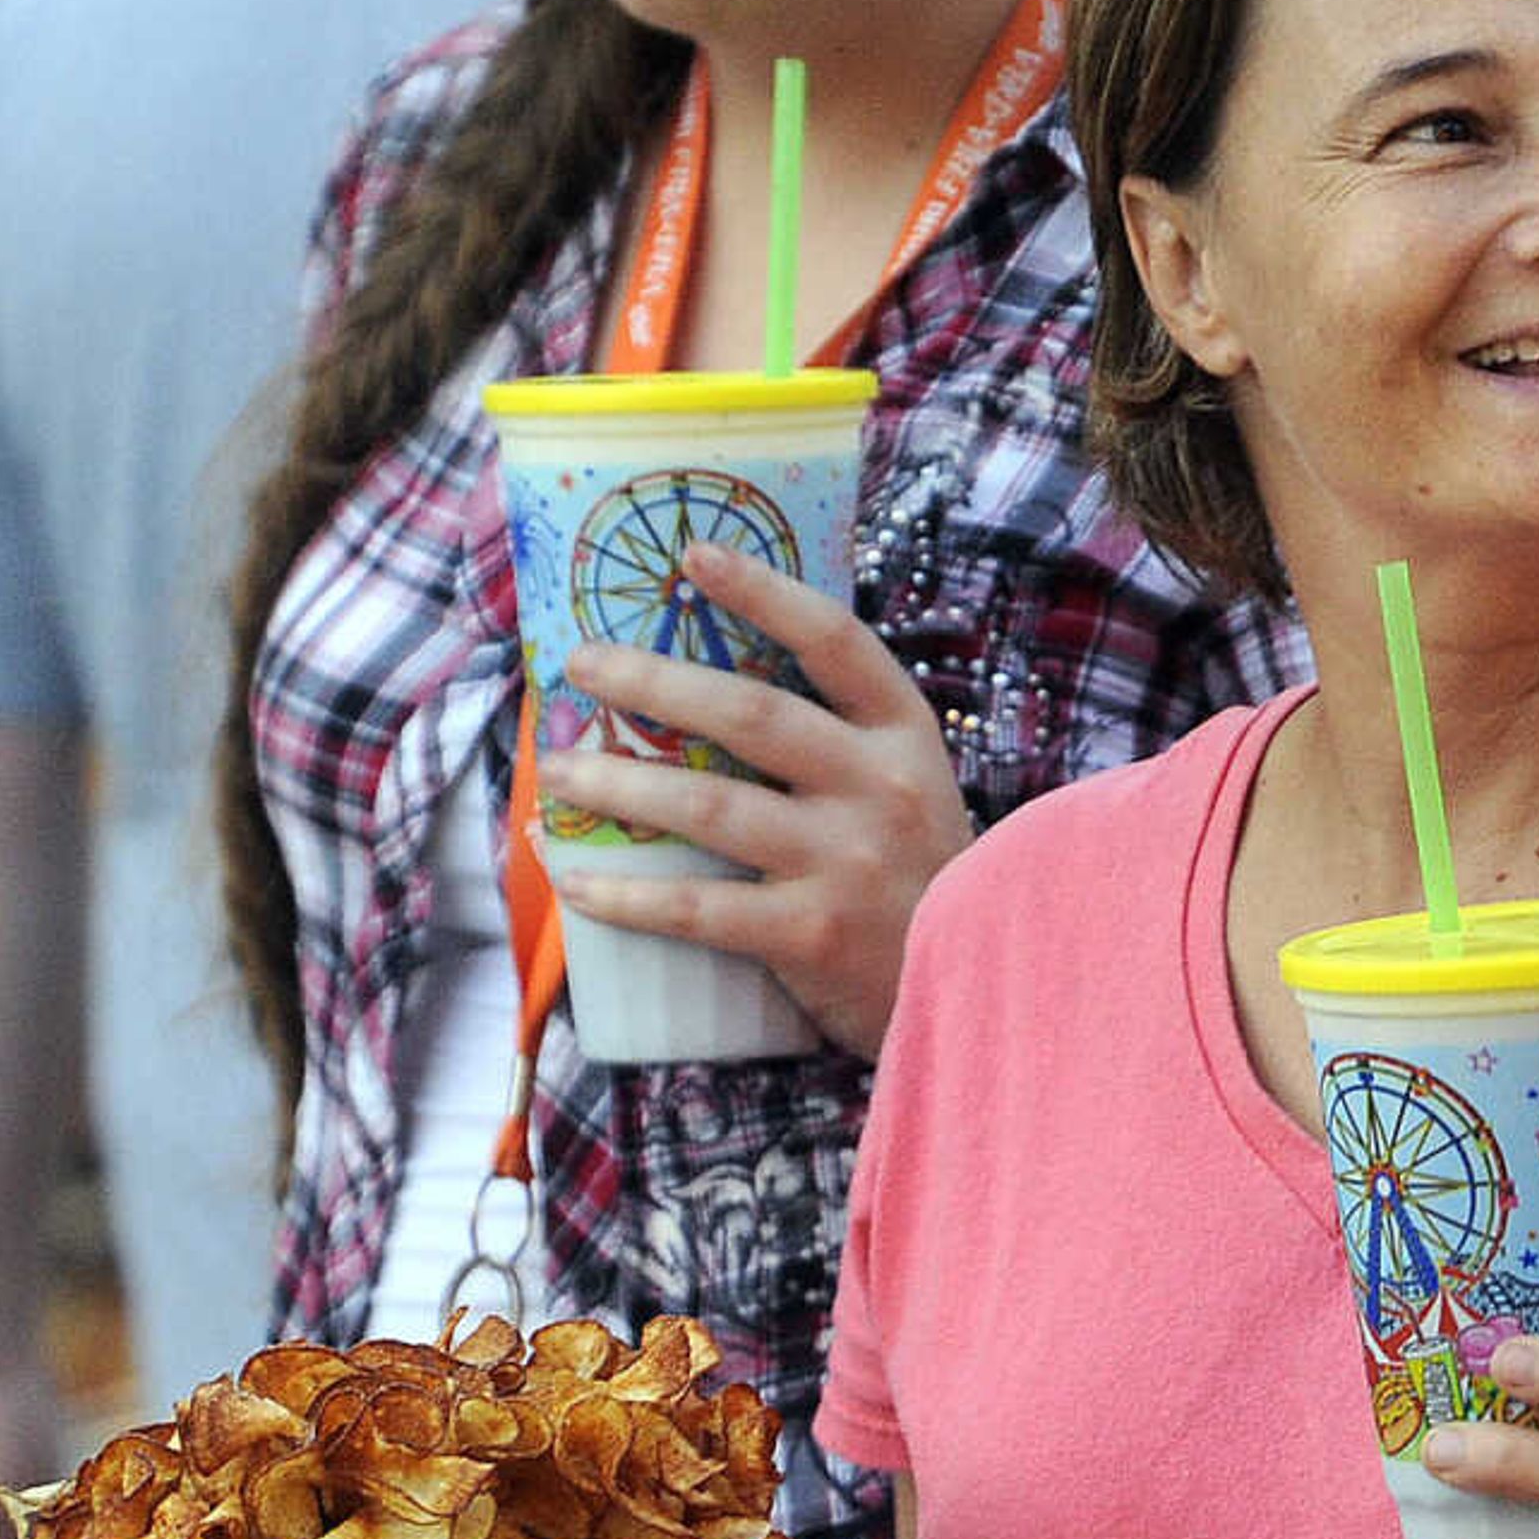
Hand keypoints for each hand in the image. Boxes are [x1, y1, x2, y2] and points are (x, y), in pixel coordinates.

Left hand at [538, 539, 971, 1057]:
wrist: (977, 984)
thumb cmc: (920, 878)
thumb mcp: (908, 790)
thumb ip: (840, 744)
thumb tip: (711, 691)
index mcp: (905, 736)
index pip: (836, 642)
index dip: (765, 592)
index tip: (694, 555)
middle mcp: (881, 786)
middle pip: (752, 713)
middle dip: (654, 680)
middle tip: (583, 664)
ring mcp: (849, 860)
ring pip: (711, 805)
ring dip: (621, 783)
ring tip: (560, 771)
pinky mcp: (814, 933)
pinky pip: (700, 908)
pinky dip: (630, 894)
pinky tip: (578, 882)